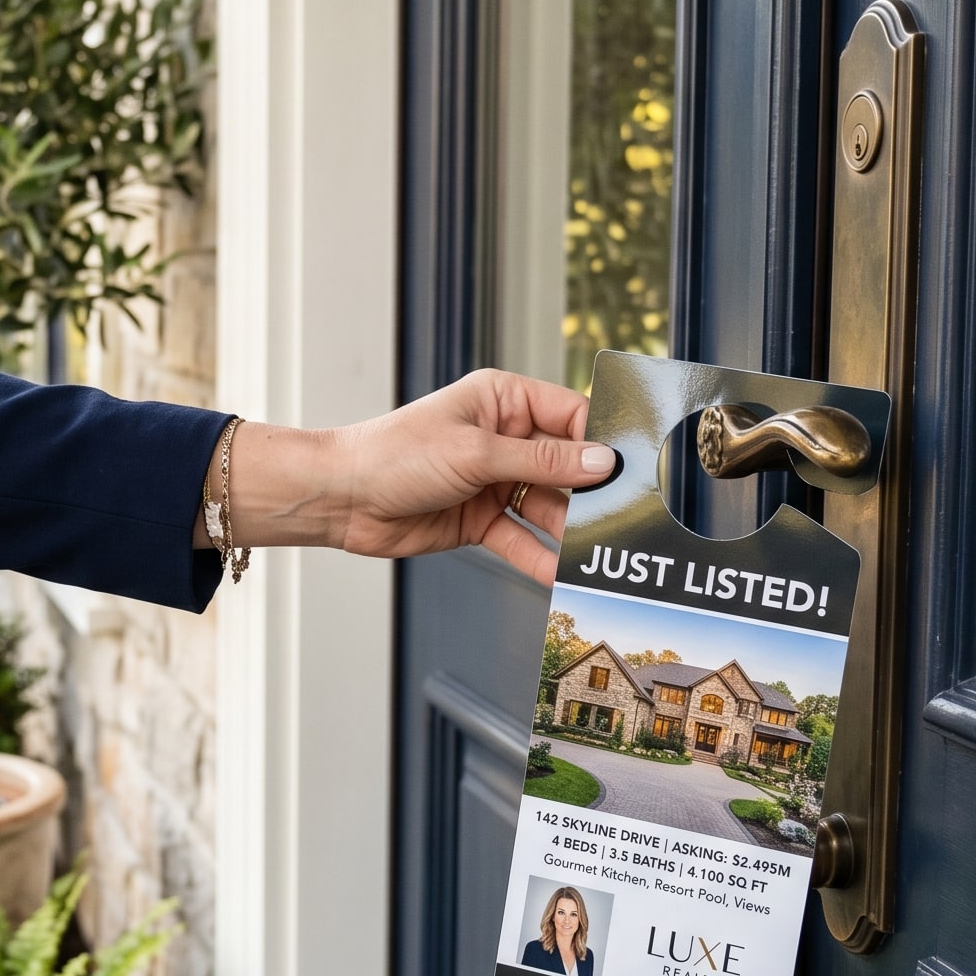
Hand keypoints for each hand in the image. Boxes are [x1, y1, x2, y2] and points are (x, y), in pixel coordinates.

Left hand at [219, 370, 613, 585]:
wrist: (342, 499)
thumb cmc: (395, 454)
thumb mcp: (475, 453)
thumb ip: (541, 462)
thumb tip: (599, 461)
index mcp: (504, 400)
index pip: (570, 414)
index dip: (601, 440)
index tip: (633, 466)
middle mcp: (504, 438)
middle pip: (565, 466)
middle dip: (591, 493)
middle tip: (626, 516)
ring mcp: (494, 481)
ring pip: (548, 507)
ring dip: (570, 530)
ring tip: (599, 552)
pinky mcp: (482, 519)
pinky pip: (522, 538)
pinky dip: (541, 557)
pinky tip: (563, 575)